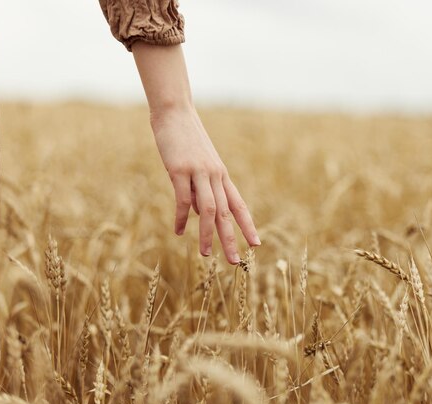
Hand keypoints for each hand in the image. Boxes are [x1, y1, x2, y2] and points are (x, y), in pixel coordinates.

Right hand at [150, 104, 260, 263]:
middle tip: (236, 262)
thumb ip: (201, 190)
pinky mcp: (179, 170)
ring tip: (206, 254)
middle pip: (227, 213)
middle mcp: (215, 176)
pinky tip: (179, 231)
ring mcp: (199, 172)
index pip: (239, 205)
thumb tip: (201, 214)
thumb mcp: (199, 166)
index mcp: (222, 175)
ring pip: (209, 210)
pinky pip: (183, 199)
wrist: (175, 112)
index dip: (248, 225)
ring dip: (208, 234)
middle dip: (232, 239)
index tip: (256, 244)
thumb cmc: (186, 140)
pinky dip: (182, 218)